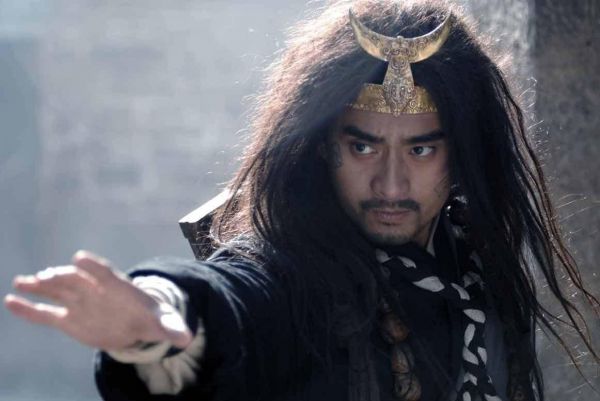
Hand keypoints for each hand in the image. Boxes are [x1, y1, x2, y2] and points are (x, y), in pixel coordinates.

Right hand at [4, 250, 191, 350]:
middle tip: (47, 276)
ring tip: (23, 282)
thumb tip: (188, 337)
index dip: (93, 266)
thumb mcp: (163, 322)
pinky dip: (30, 309)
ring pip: (59, 292)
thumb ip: (172, 328)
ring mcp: (81, 303)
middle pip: (77, 280)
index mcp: (119, 287)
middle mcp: (96, 291)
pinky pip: (47, 313)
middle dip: (63, 276)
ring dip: (42, 286)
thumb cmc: (150, 317)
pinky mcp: (69, 318)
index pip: (105, 273)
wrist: (136, 322)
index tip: (79, 258)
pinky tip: (11, 301)